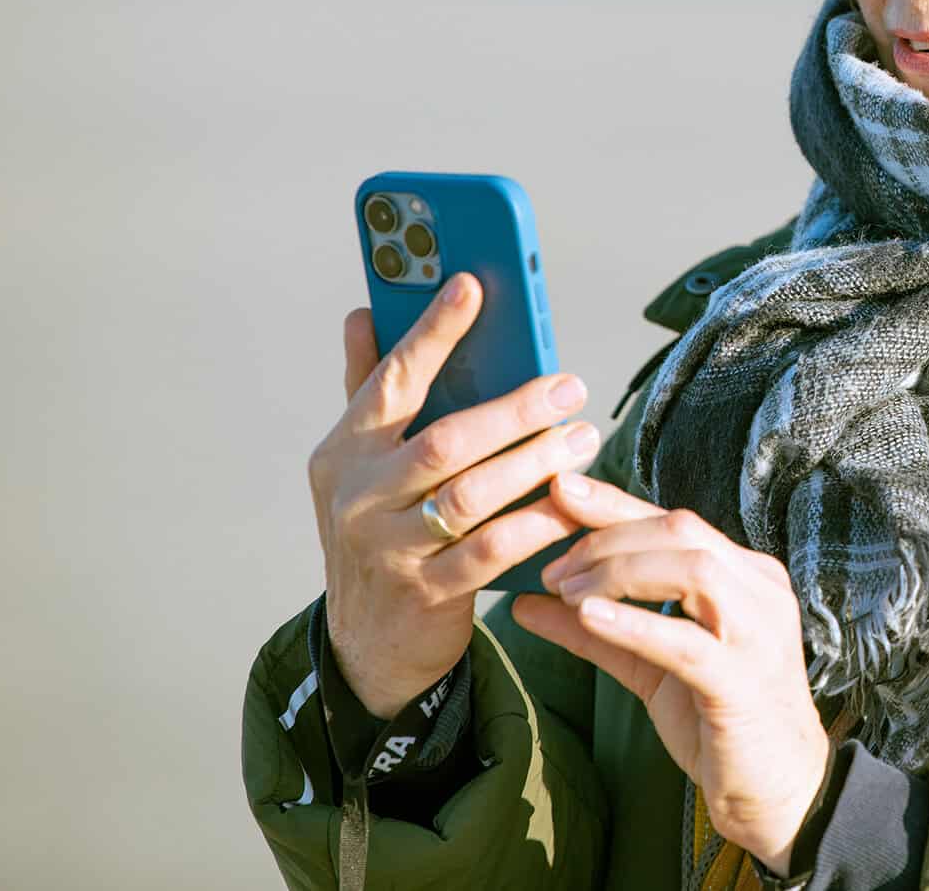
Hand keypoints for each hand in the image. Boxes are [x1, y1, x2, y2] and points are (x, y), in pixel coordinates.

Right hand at [309, 272, 599, 717]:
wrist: (368, 644)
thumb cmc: (377, 530)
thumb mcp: (359, 463)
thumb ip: (367, 389)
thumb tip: (362, 312)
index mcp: (344, 451)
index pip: (392, 380)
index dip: (432, 332)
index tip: (472, 285)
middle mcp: (357, 497)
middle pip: (446, 440)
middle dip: (515, 409)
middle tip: (571, 386)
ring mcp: (388, 549)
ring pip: (472, 495)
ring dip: (536, 463)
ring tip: (583, 438)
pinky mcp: (426, 593)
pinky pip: (492, 551)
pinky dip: (536, 523)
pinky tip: (572, 502)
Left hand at [511, 475, 829, 875]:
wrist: (780, 794)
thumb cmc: (721, 723)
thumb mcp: (651, 666)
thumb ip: (595, 632)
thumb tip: (525, 602)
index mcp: (745, 576)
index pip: (674, 522)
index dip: (614, 503)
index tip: (559, 489)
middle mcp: (759, 591)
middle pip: (681, 531)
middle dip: (608, 536)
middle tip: (551, 564)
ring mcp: (759, 633)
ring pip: (691, 569)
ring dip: (620, 571)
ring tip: (567, 591)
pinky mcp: (744, 681)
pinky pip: (688, 641)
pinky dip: (636, 623)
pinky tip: (589, 617)